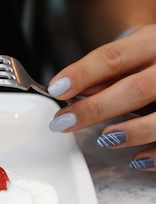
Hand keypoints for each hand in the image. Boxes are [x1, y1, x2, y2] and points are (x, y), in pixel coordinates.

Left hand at [47, 24, 155, 171]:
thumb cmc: (153, 60)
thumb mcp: (132, 53)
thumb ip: (106, 74)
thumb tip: (70, 93)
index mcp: (150, 43)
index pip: (114, 58)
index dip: (83, 74)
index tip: (56, 89)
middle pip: (136, 88)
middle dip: (96, 108)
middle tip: (64, 122)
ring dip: (132, 131)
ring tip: (106, 139)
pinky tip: (137, 160)